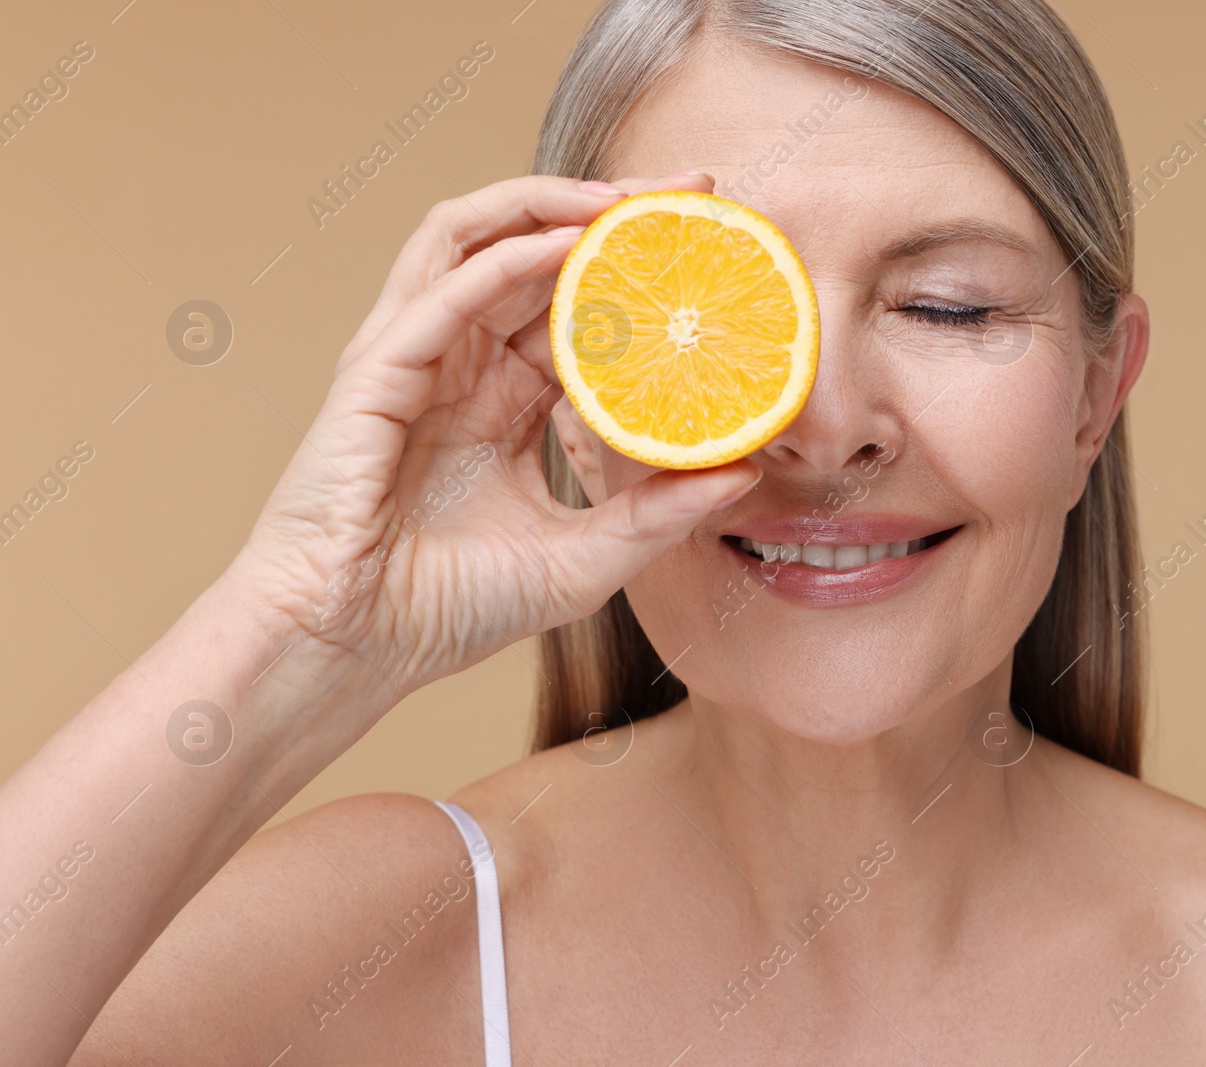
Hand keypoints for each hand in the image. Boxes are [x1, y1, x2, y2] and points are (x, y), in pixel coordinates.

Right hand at [233, 170, 758, 709]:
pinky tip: (566, 244)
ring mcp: (416, 360)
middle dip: (612, 213)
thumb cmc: (448, 609)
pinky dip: (504, 257)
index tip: (710, 252)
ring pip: (476, 240)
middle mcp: (463, 366)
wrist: (352, 648)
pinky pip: (442, 292)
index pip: (577, 308)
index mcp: (505, 401)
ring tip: (631, 196)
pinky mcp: (375, 371)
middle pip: (537, 254)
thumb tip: (746, 472)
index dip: (637, 272)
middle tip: (692, 192)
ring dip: (551, 205)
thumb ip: (658, 514)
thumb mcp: (585, 559)